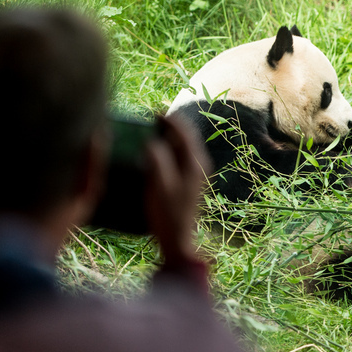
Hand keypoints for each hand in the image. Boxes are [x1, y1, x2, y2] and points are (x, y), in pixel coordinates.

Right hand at [145, 116, 211, 270]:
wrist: (177, 239)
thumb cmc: (167, 212)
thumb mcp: (159, 184)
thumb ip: (158, 159)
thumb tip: (152, 141)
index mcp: (194, 163)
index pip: (184, 132)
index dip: (169, 119)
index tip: (153, 111)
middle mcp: (199, 165)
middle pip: (187, 136)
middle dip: (171, 125)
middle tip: (152, 117)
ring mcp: (196, 174)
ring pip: (185, 146)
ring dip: (171, 136)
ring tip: (153, 130)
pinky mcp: (190, 182)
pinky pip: (181, 156)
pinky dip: (171, 148)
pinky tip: (157, 151)